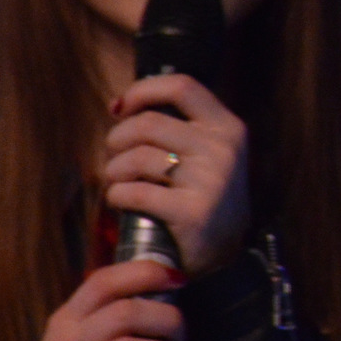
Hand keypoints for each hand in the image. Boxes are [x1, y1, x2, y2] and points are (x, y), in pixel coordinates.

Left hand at [102, 74, 251, 277]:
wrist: (223, 254)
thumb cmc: (201, 195)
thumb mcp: (206, 153)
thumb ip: (176, 126)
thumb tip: (120, 105)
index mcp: (227, 127)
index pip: (182, 86)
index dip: (143, 90)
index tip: (121, 108)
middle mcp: (222, 149)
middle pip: (148, 123)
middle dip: (117, 138)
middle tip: (114, 155)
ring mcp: (211, 180)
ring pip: (137, 157)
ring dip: (113, 170)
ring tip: (117, 181)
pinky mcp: (192, 212)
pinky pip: (135, 192)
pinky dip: (116, 196)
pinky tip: (121, 201)